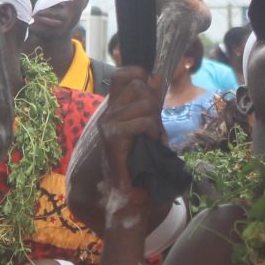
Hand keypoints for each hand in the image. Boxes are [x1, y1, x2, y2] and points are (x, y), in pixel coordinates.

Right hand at [101, 67, 167, 235]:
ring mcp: (107, 124)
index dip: (137, 72)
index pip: (120, 75)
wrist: (128, 192)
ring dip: (156, 120)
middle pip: (137, 86)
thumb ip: (150, 102)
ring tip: (155, 137)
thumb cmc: (138, 161)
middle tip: (156, 123)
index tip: (151, 84)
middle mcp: (107, 113)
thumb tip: (157, 76)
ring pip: (144, 104)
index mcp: (114, 109)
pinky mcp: (113, 137)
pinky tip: (153, 142)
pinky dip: (153, 131)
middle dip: (155, 101)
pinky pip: (142, 122)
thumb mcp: (148, 125)